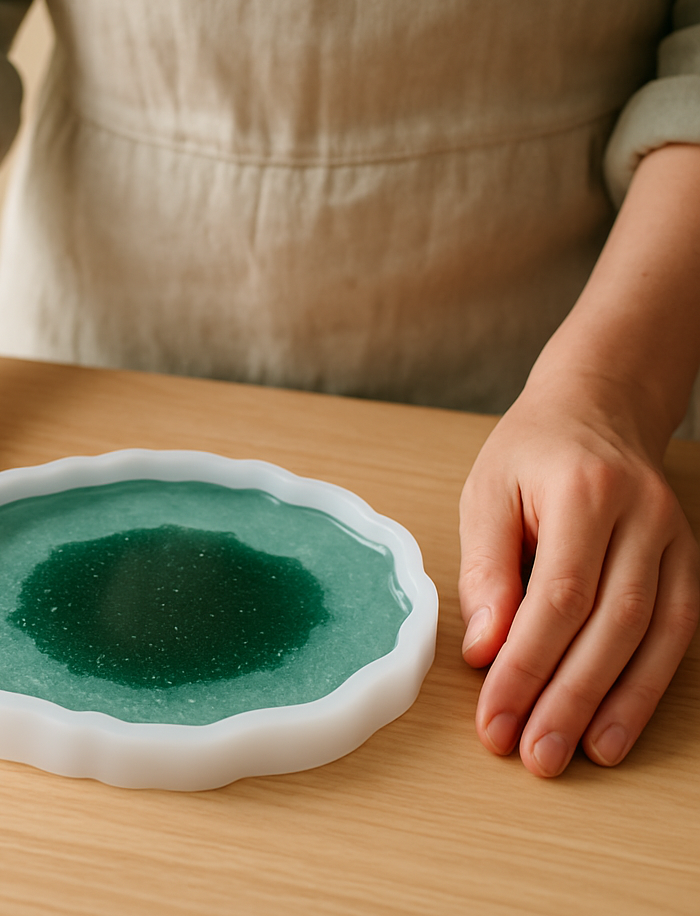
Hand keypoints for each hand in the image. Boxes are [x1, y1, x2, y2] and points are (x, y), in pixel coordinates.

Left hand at [459, 378, 699, 775]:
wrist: (597, 409)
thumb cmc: (532, 451)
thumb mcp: (487, 493)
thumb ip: (485, 569)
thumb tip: (485, 651)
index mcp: (584, 492)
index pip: (558, 595)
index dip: (527, 663)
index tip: (494, 714)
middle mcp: (642, 516)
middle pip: (610, 624)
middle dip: (568, 697)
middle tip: (532, 753)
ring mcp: (675, 540)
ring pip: (653, 636)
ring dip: (615, 705)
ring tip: (576, 754)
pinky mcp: (687, 561)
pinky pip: (677, 633)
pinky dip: (648, 686)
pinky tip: (617, 727)